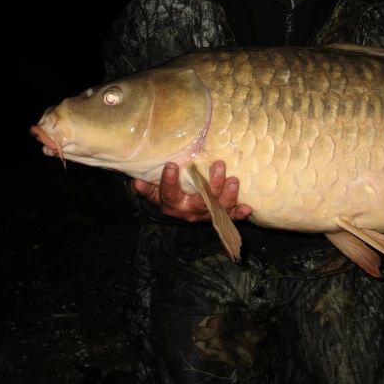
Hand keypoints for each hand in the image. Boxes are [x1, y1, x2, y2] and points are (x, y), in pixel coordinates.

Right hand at [131, 160, 251, 222]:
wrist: (180, 212)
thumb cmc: (168, 195)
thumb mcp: (154, 193)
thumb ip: (146, 188)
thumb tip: (136, 182)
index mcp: (173, 204)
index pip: (169, 193)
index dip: (169, 181)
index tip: (173, 165)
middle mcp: (191, 211)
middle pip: (202, 201)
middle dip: (212, 185)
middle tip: (219, 165)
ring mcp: (207, 214)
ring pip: (219, 207)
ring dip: (228, 195)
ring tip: (234, 180)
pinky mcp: (220, 216)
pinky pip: (231, 217)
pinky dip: (239, 214)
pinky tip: (247, 208)